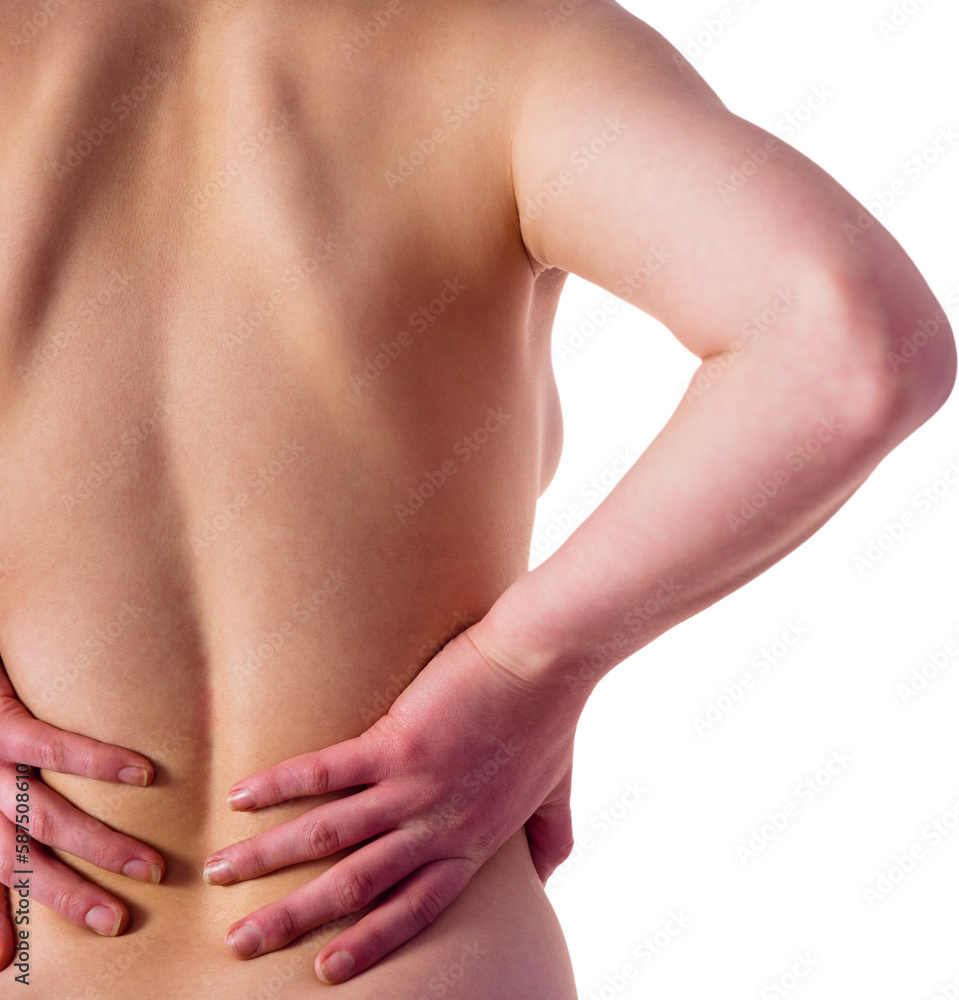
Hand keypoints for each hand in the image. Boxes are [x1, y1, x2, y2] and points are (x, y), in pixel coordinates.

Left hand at [0, 663, 164, 967]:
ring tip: (150, 866)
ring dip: (100, 847)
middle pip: (20, 860)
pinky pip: (52, 748)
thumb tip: (9, 925)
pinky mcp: (2, 719)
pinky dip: (99, 763)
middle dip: (69, 895)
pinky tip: (142, 773)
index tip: (16, 960)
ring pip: (45, 818)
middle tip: (118, 919)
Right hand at [204, 623, 584, 983]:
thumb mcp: (556, 797)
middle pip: (354, 887)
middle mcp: (435, 829)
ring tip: (220, 872)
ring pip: (326, 836)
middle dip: (292, 917)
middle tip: (240, 942)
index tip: (323, 969)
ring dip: (267, 858)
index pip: (412, 909)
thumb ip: (549, 841)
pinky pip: (325, 771)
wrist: (545, 662)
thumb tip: (548, 877)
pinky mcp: (396, 742)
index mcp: (470, 845)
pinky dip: (280, 785)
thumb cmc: (551, 721)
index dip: (366, 941)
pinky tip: (240, 794)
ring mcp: (413, 788)